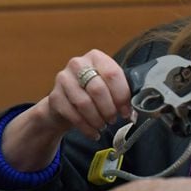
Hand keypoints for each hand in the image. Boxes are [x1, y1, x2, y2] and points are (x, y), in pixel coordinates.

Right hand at [1, 49, 131, 170]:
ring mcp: (63, 79)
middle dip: (109, 109)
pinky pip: (72, 115)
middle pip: (98, 89)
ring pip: (84, 103)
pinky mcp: (54, 96)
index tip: (126, 111)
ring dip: (97, 119)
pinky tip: (93, 133)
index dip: (122, 96)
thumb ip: (122, 93)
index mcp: (96, 57)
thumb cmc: (91, 92)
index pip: (112, 74)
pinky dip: (86, 128)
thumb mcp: (108, 86)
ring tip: (103, 126)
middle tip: (114, 119)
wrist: (64, 101)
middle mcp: (78, 64)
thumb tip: (136, 109)